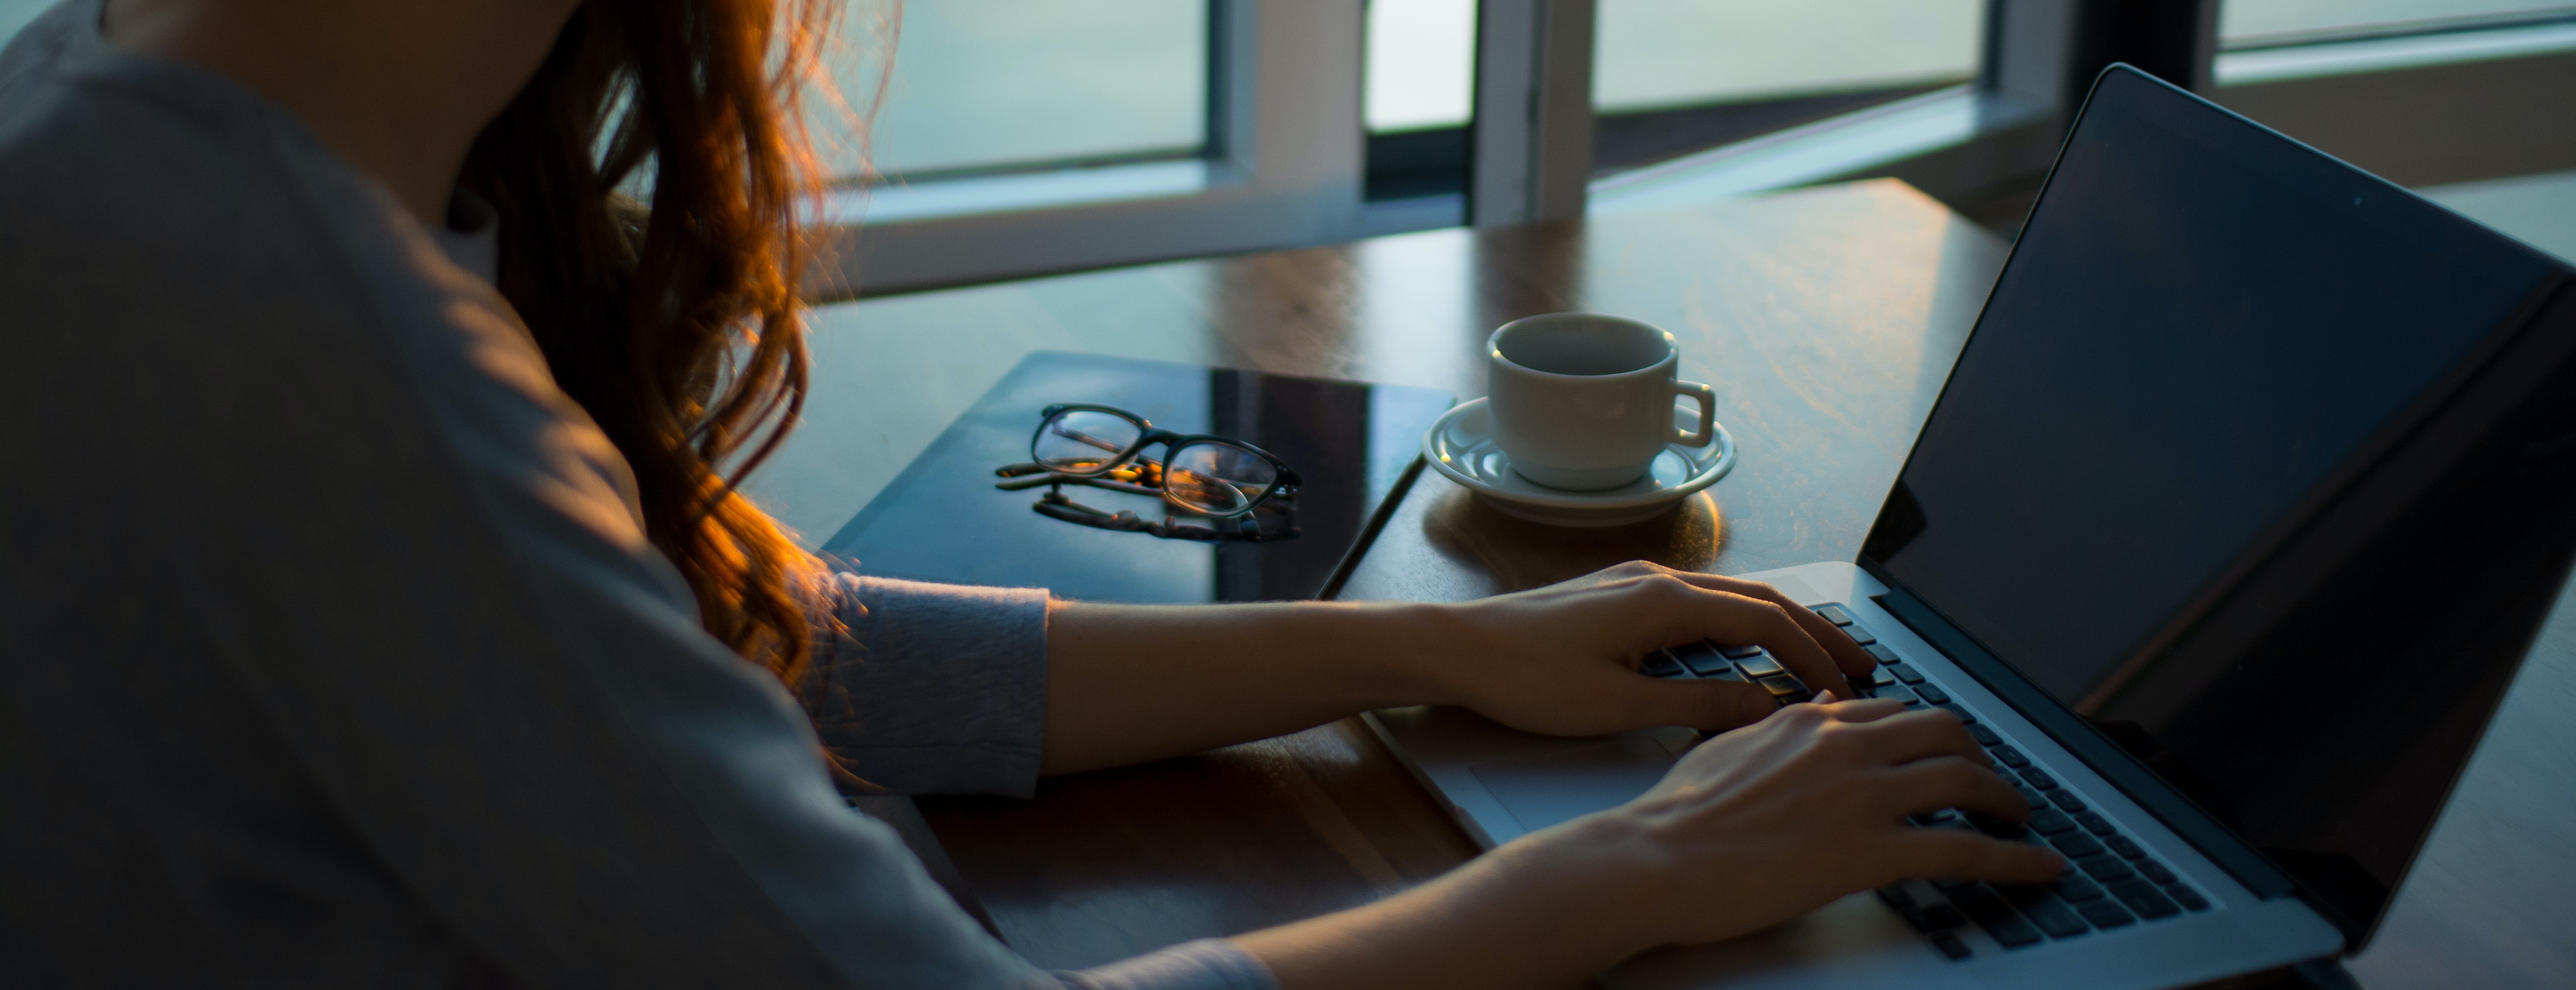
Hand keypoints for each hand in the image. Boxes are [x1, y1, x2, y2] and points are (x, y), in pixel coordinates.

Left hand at [1434, 561, 1877, 736]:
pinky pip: (1699, 603)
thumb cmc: (1525, 677)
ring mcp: (1636, 584)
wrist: (1457, 648)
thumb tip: (1764, 708)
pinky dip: (1739, 624)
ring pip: (1730, 598)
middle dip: (1816, 631)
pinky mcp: (1618, 596)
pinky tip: (1746, 649)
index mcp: (1664, 601)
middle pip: (1760, 599)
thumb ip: (1697, 706)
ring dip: (1779, 625)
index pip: (1765, 622)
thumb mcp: (1618, 705)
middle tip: (1863, 663)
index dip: (1813, 656)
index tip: (1847, 690)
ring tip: (1818, 657)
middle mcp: (1657, 580)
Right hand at [1562, 697, 2064, 947]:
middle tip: (1992, 781)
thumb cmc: (1676, 816)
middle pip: (1945, 732)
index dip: (1931, 732)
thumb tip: (1813, 710)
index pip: (1894, 712)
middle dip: (1981, 754)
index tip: (1946, 749)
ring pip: (1966, 779)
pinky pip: (1966, 849)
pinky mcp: (1872, 851)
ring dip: (2007, 801)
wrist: (1655, 860)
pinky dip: (2016, 859)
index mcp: (1810, 723)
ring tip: (2021, 820)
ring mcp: (1862, 797)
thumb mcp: (1728, 748)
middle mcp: (1845, 747)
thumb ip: (1778, 729)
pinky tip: (2040, 867)